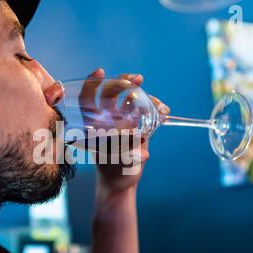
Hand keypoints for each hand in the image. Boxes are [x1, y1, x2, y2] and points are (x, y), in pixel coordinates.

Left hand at [79, 68, 169, 192]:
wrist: (121, 179)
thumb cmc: (113, 170)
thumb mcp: (119, 163)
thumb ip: (129, 155)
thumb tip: (142, 149)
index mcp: (94, 124)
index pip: (88, 99)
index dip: (92, 83)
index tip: (101, 72)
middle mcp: (106, 118)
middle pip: (111, 92)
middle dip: (123, 82)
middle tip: (137, 79)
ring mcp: (121, 118)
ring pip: (129, 97)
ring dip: (142, 93)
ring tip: (158, 104)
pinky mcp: (135, 122)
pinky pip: (143, 108)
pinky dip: (154, 107)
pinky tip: (163, 112)